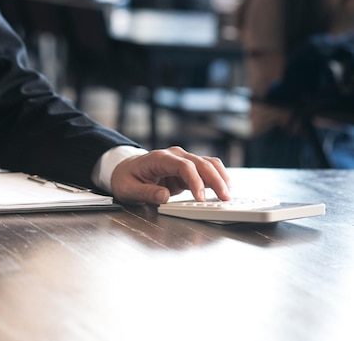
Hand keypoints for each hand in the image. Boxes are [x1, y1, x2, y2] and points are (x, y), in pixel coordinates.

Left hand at [110, 146, 230, 204]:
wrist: (125, 170)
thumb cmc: (126, 178)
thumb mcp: (129, 189)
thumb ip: (146, 193)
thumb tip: (164, 197)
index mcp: (159, 158)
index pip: (183, 165)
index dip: (195, 181)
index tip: (200, 198)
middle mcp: (174, 155)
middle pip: (201, 163)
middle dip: (215, 180)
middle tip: (224, 198)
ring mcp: (182, 161)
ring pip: (208, 164)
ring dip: (221, 178)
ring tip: (228, 194)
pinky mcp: (187, 169)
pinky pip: (207, 171)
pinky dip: (217, 179)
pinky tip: (224, 189)